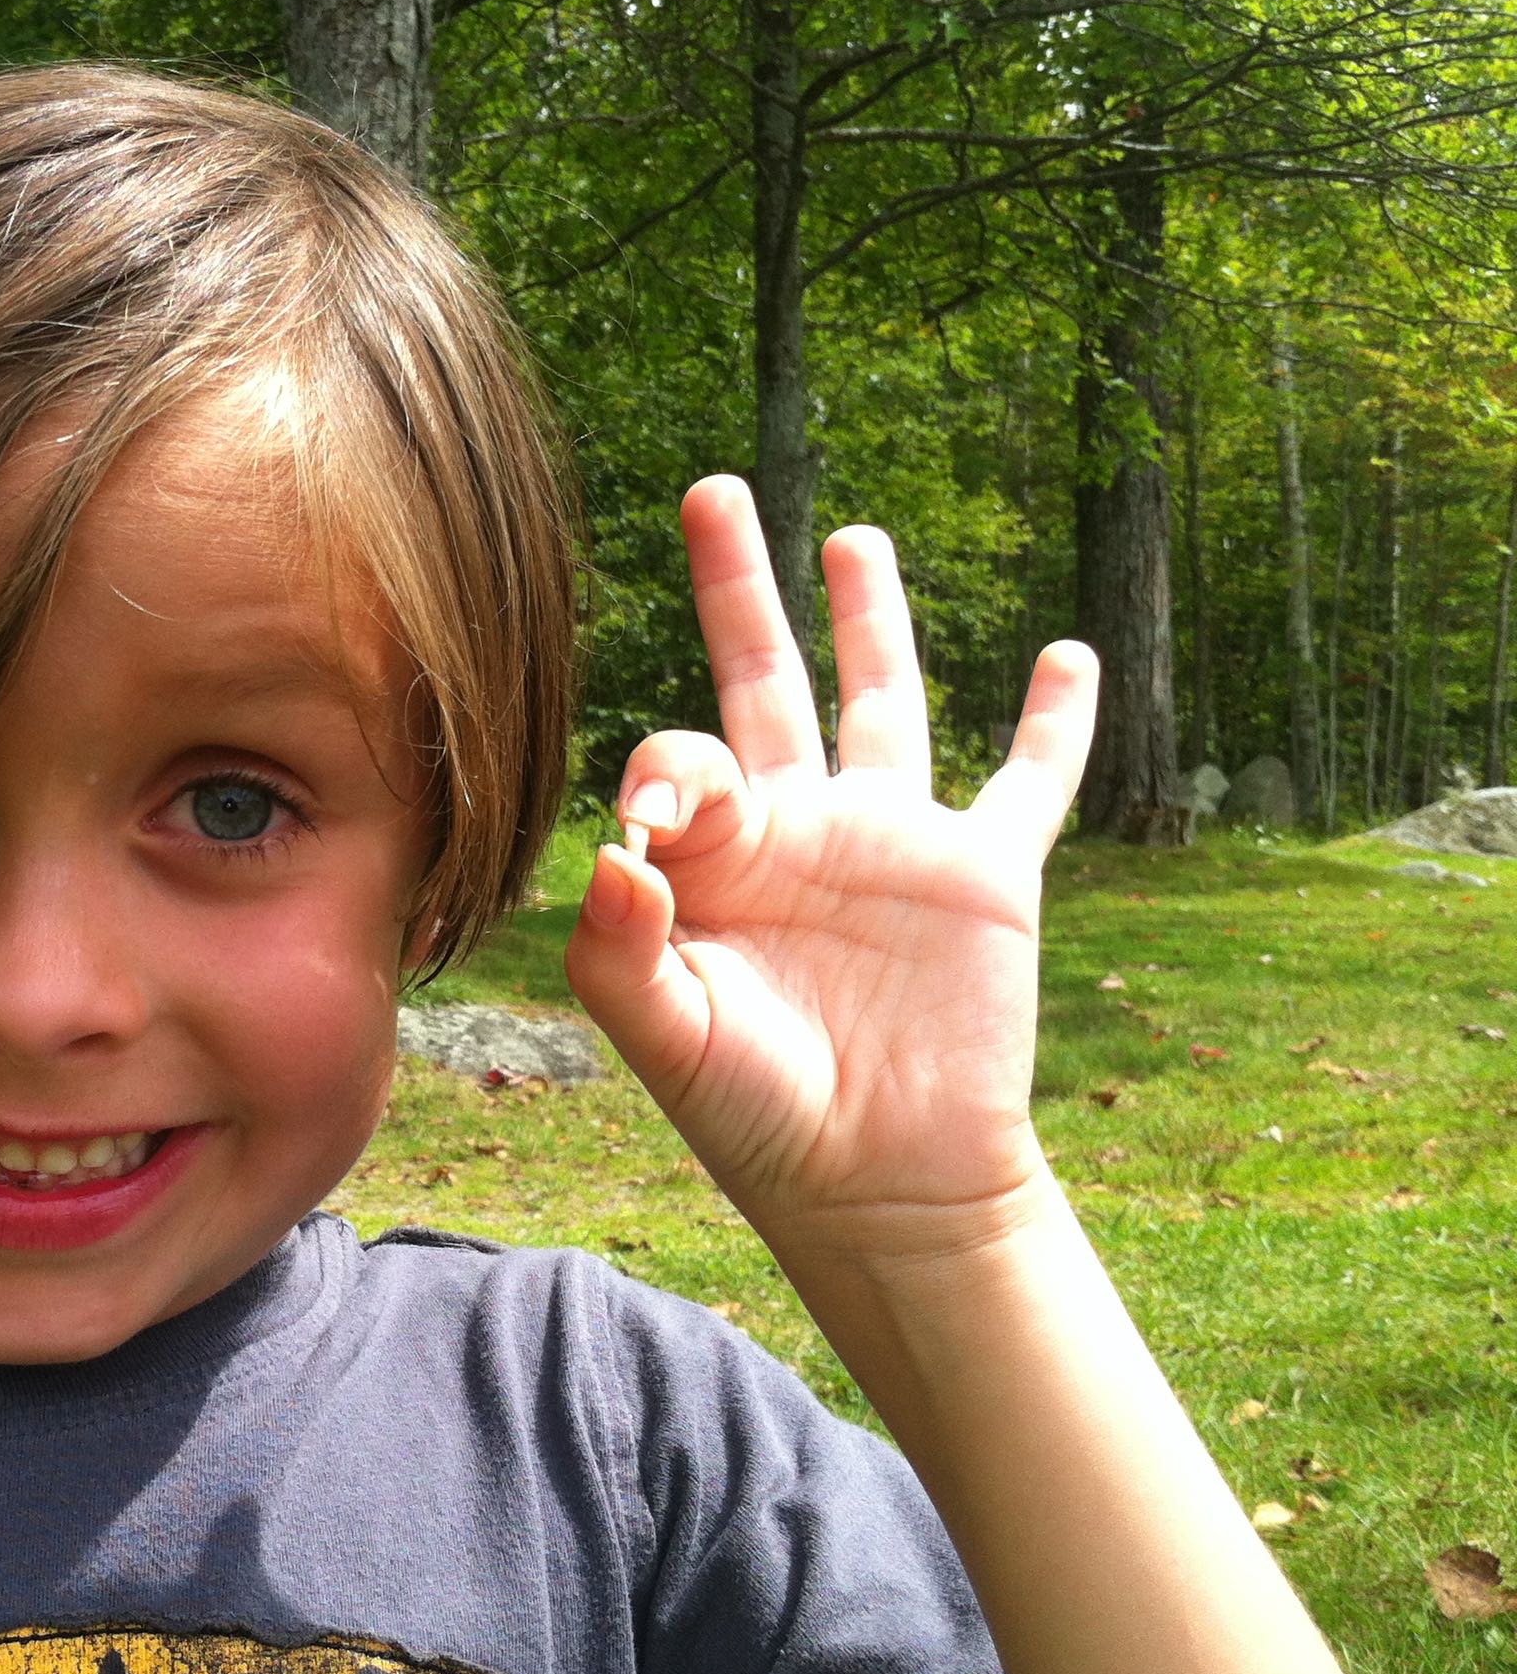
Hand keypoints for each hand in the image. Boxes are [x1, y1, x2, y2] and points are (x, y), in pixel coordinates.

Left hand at [564, 475, 1097, 1271]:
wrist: (880, 1185)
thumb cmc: (758, 1119)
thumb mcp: (667, 1041)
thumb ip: (620, 950)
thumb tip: (607, 849)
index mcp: (714, 859)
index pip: (680, 757)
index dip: (665, 770)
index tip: (660, 826)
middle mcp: (799, 829)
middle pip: (764, 677)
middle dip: (736, 587)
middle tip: (711, 489)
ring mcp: (894, 842)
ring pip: (884, 699)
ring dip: (873, 617)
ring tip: (852, 537)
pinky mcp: (986, 874)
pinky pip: (1029, 782)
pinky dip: (1053, 723)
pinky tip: (1065, 657)